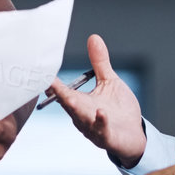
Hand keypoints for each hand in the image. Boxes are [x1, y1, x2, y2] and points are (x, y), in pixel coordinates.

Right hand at [46, 33, 144, 166]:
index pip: (62, 90)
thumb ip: (100, 62)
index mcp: (80, 102)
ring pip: (81, 119)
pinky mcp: (108, 137)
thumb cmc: (118, 110)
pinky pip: (102, 130)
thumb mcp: (109, 82)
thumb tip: (93, 37)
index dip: (52, 82)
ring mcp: (93, 128)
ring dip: (75, 110)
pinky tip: (101, 113)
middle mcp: (82, 115)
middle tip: (48, 84)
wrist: (133, 135)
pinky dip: (101, 122)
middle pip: (68, 104)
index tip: (41, 71)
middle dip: (59, 94)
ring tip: (69, 99)